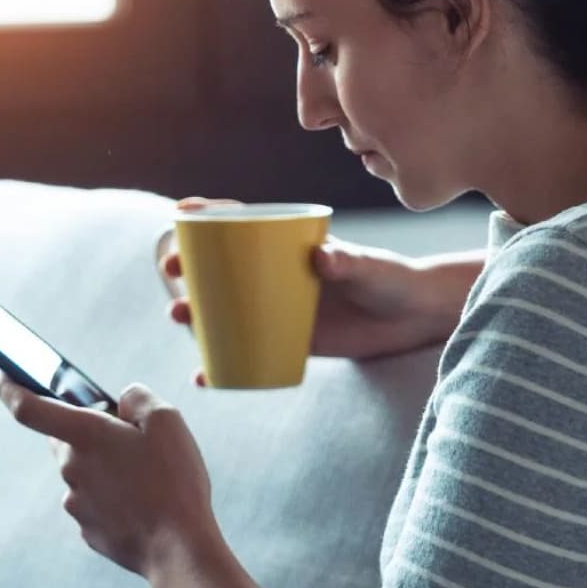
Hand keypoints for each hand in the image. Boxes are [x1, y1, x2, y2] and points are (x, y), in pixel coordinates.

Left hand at [0, 366, 221, 581]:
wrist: (178, 548)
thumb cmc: (173, 480)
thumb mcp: (167, 421)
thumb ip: (138, 398)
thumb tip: (122, 400)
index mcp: (85, 436)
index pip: (28, 407)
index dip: (8, 385)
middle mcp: (71, 468)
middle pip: (67, 438)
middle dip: (91, 432)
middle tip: (131, 436)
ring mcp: (77, 503)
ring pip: (85, 471)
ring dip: (109, 466)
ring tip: (152, 475)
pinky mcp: (89, 530)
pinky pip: (97, 502)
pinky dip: (116, 496)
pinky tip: (146, 501)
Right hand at [161, 197, 441, 376]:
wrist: (414, 318)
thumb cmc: (393, 279)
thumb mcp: (370, 268)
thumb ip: (349, 262)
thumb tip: (322, 259)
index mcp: (291, 245)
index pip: (244, 223)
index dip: (209, 215)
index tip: (180, 212)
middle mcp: (277, 274)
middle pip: (222, 267)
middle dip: (188, 265)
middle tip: (173, 272)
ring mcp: (280, 308)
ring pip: (226, 309)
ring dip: (195, 312)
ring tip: (180, 316)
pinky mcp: (290, 341)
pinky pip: (247, 352)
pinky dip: (223, 365)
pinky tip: (204, 375)